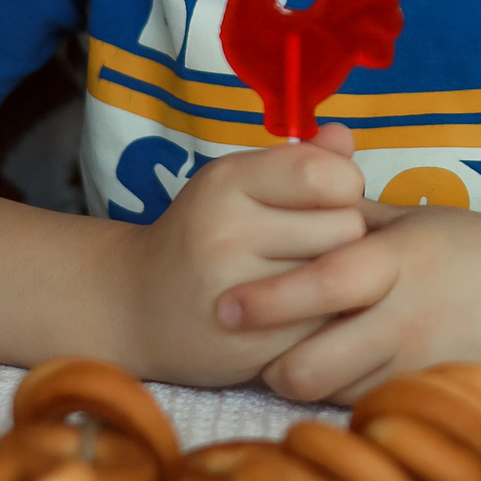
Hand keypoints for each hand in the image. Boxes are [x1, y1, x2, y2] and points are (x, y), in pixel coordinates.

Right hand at [119, 122, 368, 385]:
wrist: (136, 306)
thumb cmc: (204, 234)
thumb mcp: (239, 183)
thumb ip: (298, 159)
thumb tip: (343, 136)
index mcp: (227, 182)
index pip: (322, 175)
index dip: (344, 186)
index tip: (329, 199)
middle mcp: (227, 233)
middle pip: (344, 227)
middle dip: (344, 235)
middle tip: (317, 244)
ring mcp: (238, 293)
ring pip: (339, 279)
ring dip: (337, 279)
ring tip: (308, 276)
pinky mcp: (252, 344)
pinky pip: (325, 325)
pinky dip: (322, 318)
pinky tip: (297, 312)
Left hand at [220, 203, 480, 401]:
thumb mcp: (418, 221)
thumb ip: (354, 214)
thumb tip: (294, 186)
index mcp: (401, 259)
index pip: (324, 282)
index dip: (270, 298)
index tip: (225, 306)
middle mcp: (409, 316)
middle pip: (313, 364)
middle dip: (275, 364)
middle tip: (261, 349)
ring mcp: (422, 364)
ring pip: (335, 396)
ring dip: (310, 383)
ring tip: (302, 361)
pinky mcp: (434, 396)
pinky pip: (369, 409)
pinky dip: (348, 397)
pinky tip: (349, 374)